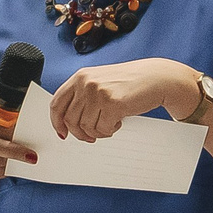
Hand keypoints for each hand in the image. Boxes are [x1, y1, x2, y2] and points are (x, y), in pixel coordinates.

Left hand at [50, 58, 194, 141]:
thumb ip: (83, 96)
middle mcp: (86, 83)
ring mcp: (98, 93)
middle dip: (80, 133)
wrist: (155, 77)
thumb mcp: (100, 81)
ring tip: (109, 124)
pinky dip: (109, 131)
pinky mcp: (112, 104)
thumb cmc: (130, 81)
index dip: (57, 122)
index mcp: (80, 76)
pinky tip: (118, 122)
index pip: (57, 103)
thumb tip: (68, 122)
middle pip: (70, 120)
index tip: (62, 133)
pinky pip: (102, 129)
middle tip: (91, 136)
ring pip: (86, 127)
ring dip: (98, 132)